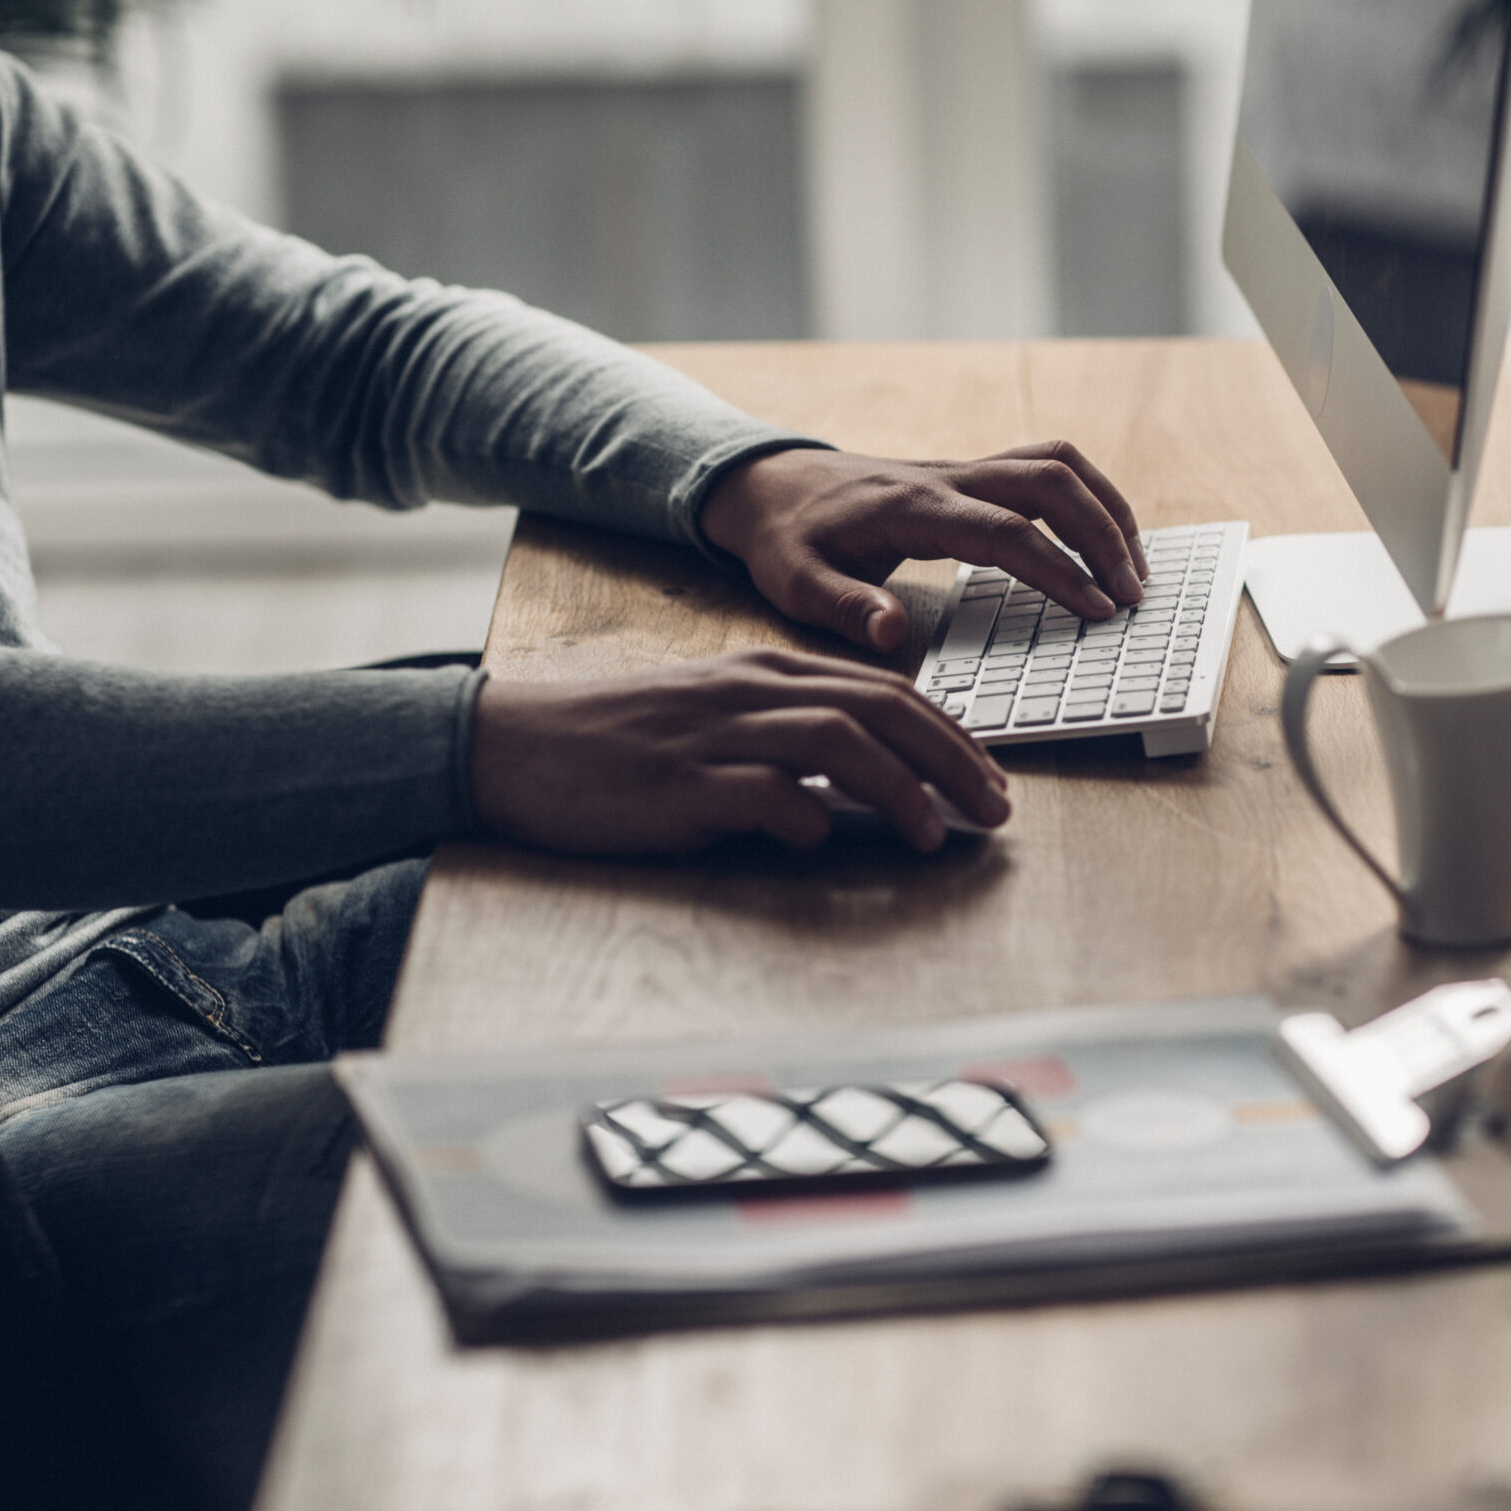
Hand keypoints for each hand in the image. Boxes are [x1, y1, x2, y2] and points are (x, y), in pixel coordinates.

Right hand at [469, 649, 1011, 853]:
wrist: (515, 743)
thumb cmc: (621, 741)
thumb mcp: (716, 717)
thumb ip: (789, 733)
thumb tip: (875, 778)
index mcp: (765, 669)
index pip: (885, 690)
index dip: (952, 735)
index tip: (992, 779)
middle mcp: (750, 692)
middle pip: (880, 709)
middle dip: (952, 760)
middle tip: (995, 810)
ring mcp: (715, 736)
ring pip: (836, 743)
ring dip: (899, 790)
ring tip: (934, 835)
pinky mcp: (679, 786)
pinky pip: (763, 794)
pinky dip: (806, 817)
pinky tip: (822, 841)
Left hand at [698, 442, 1148, 652]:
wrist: (769, 484)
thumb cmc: (786, 538)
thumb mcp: (795, 584)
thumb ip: (844, 607)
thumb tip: (891, 633)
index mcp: (912, 508)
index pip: (1006, 532)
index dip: (1059, 569)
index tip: (1098, 608)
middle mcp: (948, 478)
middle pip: (1050, 482)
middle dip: (1104, 535)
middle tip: (1134, 595)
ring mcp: (963, 469)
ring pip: (1057, 463)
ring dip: (1106, 508)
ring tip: (1135, 568)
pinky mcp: (970, 474)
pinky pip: (1045, 468)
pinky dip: (1087, 496)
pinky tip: (1102, 539)